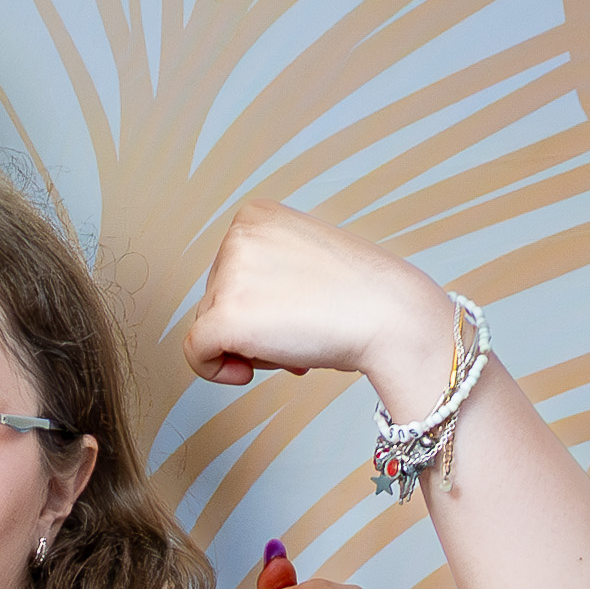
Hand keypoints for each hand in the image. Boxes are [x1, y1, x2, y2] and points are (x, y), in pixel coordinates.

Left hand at [171, 203, 458, 394]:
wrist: (393, 316)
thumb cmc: (362, 296)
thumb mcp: (303, 260)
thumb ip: (267, 272)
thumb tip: (240, 307)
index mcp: (255, 216)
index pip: (229, 272)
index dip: (258, 303)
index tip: (294, 312)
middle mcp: (237, 237)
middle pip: (216, 299)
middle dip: (252, 326)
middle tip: (299, 332)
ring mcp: (230, 275)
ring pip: (210, 327)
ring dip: (249, 347)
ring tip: (295, 342)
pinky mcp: (225, 316)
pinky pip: (196, 353)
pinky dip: (214, 371)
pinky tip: (246, 372)